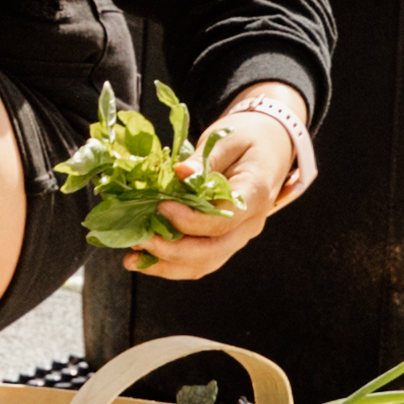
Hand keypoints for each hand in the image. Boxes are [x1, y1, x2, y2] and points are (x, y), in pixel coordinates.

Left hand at [129, 87, 310, 281]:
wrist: (270, 145)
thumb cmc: (249, 137)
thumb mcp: (227, 139)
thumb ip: (204, 161)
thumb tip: (180, 174)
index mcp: (255, 195)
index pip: (223, 221)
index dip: (190, 221)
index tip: (162, 207)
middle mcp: (250, 223)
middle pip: (213, 252)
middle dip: (172, 251)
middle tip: (139, 239)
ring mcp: (239, 235)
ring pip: (205, 263)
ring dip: (167, 265)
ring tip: (132, 258)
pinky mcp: (225, 239)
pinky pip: (200, 261)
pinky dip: (171, 265)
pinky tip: (144, 259)